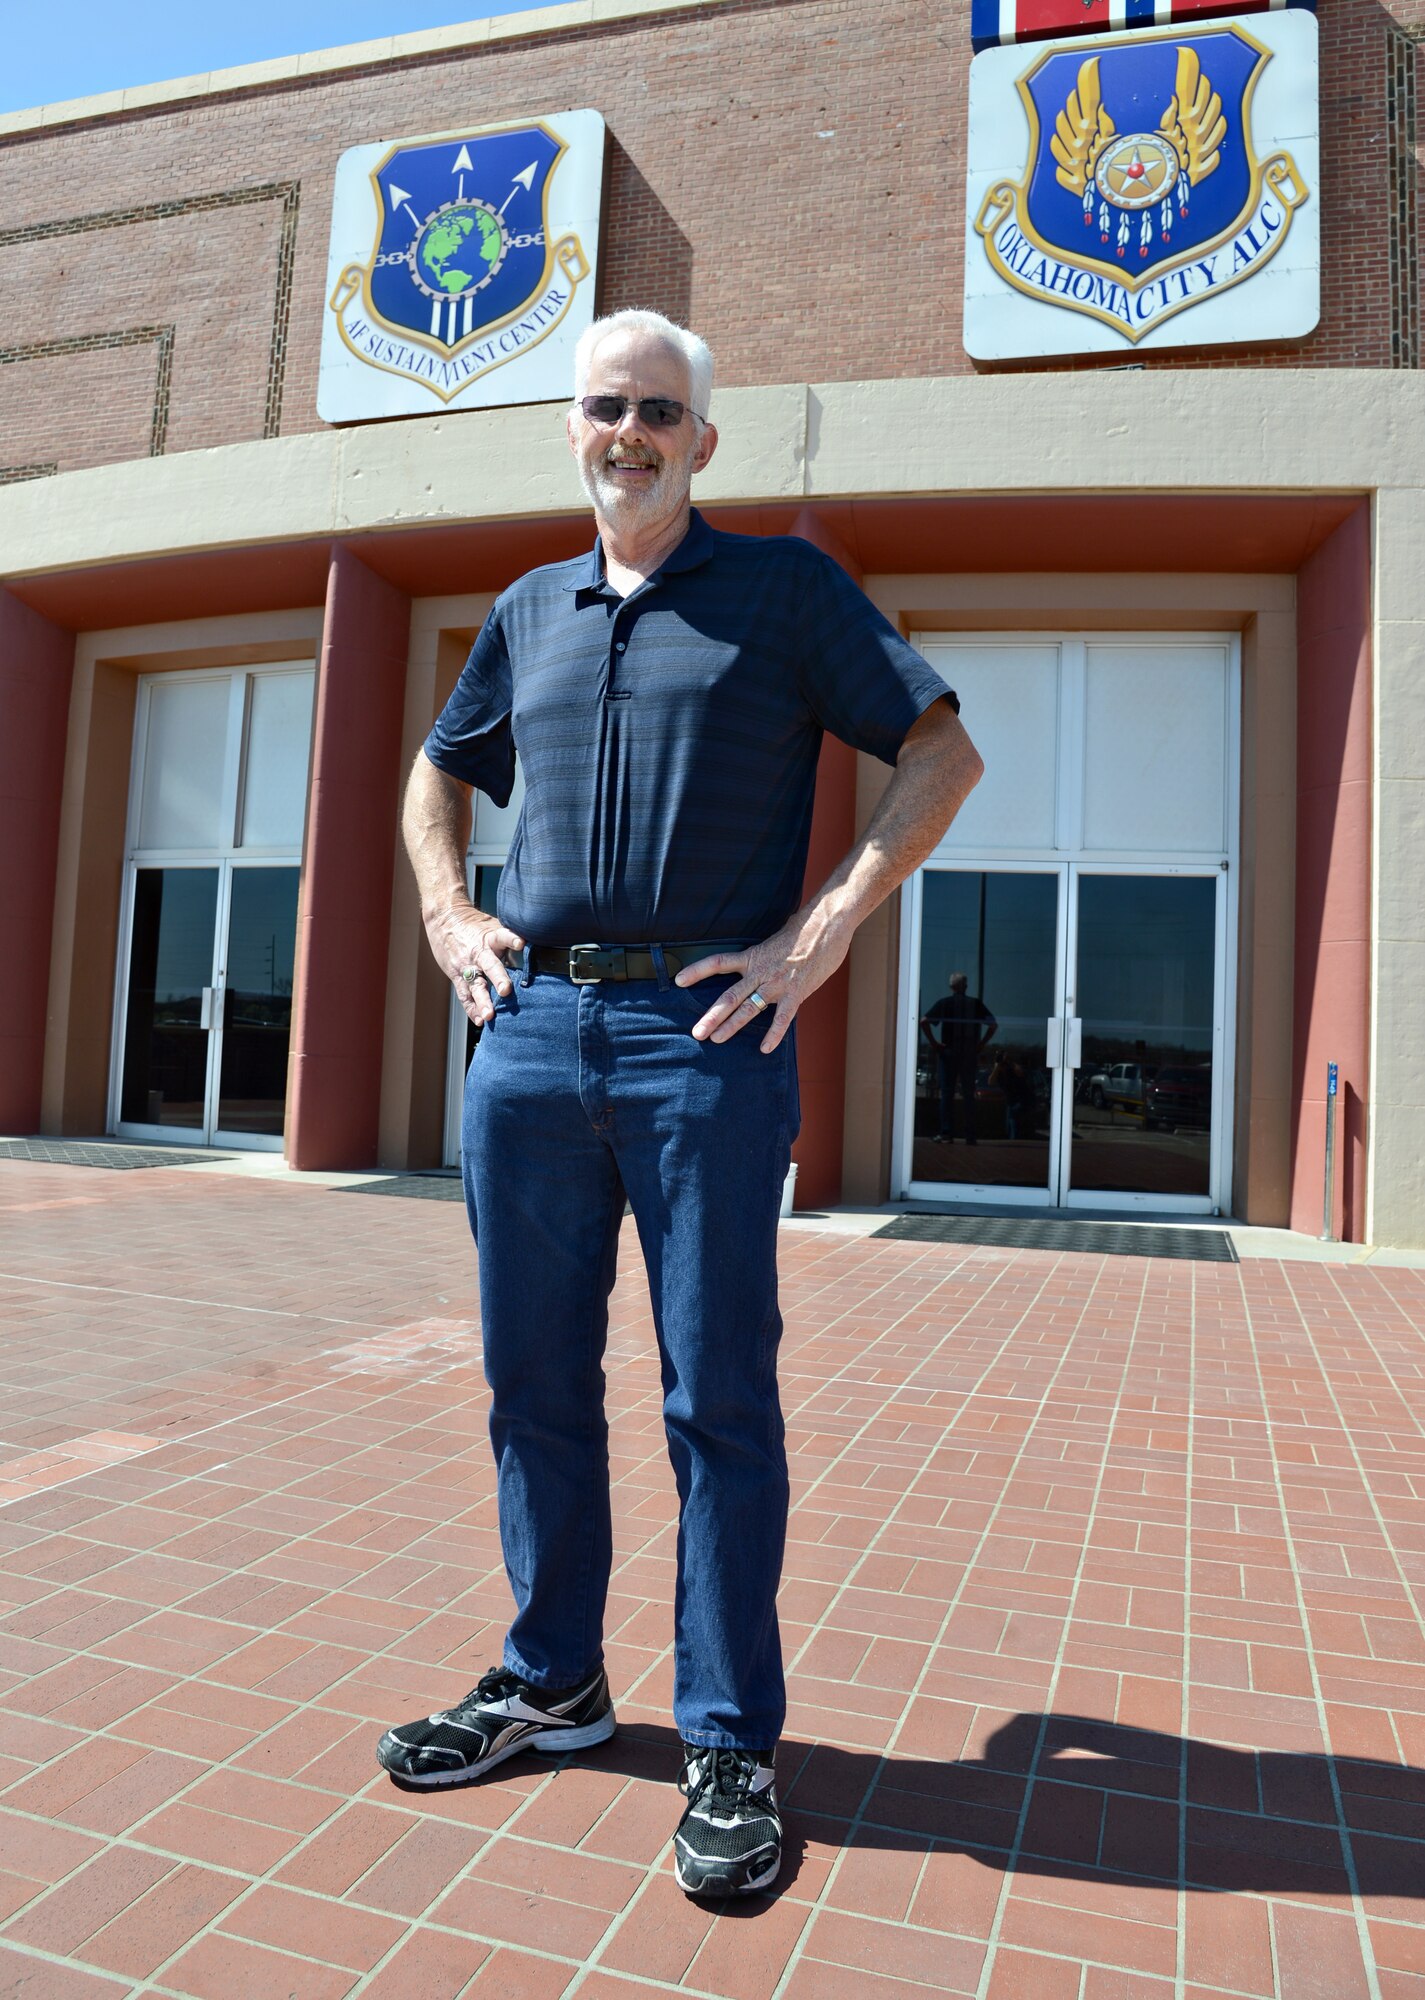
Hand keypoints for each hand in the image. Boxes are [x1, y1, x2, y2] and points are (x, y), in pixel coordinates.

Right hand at [428, 904, 525, 1025]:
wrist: (444, 919)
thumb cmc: (474, 925)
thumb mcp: (492, 926)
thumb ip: (510, 940)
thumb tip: (537, 949)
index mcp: (490, 937)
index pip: (502, 936)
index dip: (512, 939)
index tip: (521, 944)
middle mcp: (478, 953)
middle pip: (489, 965)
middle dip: (498, 978)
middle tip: (506, 991)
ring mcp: (466, 966)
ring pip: (475, 985)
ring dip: (482, 1001)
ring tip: (490, 1015)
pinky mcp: (456, 976)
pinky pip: (464, 994)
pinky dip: (472, 1009)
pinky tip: (480, 1020)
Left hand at [675, 901, 852, 1051]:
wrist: (827, 924)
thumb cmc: (806, 927)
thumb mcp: (778, 936)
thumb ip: (767, 951)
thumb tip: (765, 953)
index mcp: (753, 956)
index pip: (718, 963)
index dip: (697, 971)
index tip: (678, 980)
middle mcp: (760, 972)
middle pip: (729, 996)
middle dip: (711, 1016)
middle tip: (697, 1032)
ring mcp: (777, 984)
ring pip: (748, 1009)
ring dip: (731, 1026)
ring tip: (716, 1040)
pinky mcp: (796, 993)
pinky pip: (782, 1018)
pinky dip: (773, 1035)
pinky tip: (764, 1049)